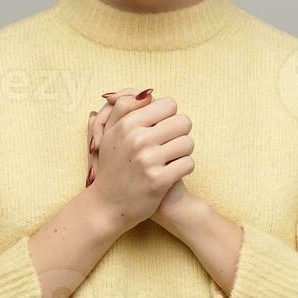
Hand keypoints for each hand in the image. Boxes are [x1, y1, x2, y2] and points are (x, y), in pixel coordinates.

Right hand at [86, 88, 194, 228]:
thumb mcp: (110, 134)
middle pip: (183, 121)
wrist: (108, 204)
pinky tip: (172, 172)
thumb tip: (147, 93)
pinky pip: (188, 163)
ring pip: (188, 142)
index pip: (168, 104)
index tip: (162, 128)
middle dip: (179, 133)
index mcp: (127, 124)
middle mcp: (137, 139)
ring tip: (170, 158)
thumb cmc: (113, 166)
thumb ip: (125, 108)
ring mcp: (148, 160)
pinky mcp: (159, 180)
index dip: (169, 116)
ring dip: (183, 151)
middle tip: (169, 144)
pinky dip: (184, 168)